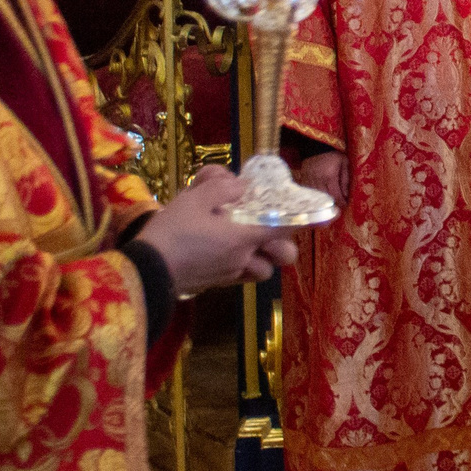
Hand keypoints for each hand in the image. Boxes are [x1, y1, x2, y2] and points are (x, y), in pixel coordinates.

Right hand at [132, 168, 300, 295]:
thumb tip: (240, 186)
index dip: (306, 219)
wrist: (145, 272)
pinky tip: (219, 250)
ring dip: (259, 257)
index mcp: (244, 237)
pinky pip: (238, 275)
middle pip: (281, 257)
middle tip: (268, 229)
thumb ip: (221, 187)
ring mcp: (229, 275)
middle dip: (282, 246)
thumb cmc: (171, 233)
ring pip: (260, 269)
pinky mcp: (214, 284)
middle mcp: (243, 259)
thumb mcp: (193, 198)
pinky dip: (238, 264)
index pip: (286, 227)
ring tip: (240, 240)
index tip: (325, 215)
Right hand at [295, 150, 348, 205]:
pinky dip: (313, 197)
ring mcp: (309, 180)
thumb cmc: (333, 154)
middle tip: (338, 209)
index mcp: (330, 176)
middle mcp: (319, 180)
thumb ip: (345, 179)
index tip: (345, 206)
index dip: (341, 202)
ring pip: (316, 197)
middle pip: (325, 198)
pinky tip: (318, 200)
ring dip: (323, 202)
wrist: (316, 145)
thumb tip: (346, 194)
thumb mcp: (344, 163)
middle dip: (333, 205)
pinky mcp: (303, 178)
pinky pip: (308, 192)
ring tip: (329, 206)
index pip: (335, 195)